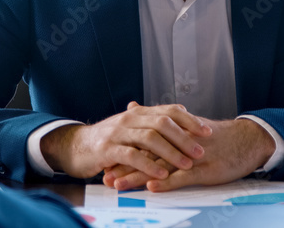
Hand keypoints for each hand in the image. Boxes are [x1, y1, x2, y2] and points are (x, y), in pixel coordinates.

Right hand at [40, 102, 211, 178]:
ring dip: (170, 152)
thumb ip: (154, 120)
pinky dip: (148, 165)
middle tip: (200, 151)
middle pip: (162, 123)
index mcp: (139, 112)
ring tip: (186, 164)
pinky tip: (161, 174)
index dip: (189, 121)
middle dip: (184, 137)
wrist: (76, 146)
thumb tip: (181, 110)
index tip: (207, 131)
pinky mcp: (107, 150)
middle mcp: (129, 118)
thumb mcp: (132, 126)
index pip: (169, 111)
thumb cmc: (109, 139)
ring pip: (149, 138)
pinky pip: (132, 156)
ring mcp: (118, 133)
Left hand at [104, 118, 275, 191]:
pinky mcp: (206, 170)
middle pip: (146, 155)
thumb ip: (157, 119)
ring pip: (160, 166)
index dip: (124, 152)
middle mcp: (179, 143)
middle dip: (124, 166)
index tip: (105, 161)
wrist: (247, 140)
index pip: (144, 142)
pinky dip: (168, 182)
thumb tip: (132, 106)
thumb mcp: (186, 124)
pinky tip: (152, 187)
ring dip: (138, 176)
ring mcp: (192, 157)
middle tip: (104, 176)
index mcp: (173, 133)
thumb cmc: (216, 136)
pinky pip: (184, 176)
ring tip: (117, 184)